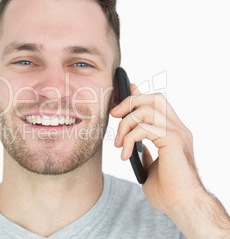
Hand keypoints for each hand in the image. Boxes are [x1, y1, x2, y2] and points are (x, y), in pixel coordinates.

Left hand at [111, 83, 199, 213]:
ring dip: (125, 125)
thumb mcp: (150, 166)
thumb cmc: (168, 191)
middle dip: (130, 102)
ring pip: (146, 110)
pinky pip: (145, 128)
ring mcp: (178, 133)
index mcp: (174, 132)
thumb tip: (135, 145)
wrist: (182, 206)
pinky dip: (129, 139)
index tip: (124, 90)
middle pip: (154, 98)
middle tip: (114, 116)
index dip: (139, 94)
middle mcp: (178, 129)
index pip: (157, 103)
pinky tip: (124, 154)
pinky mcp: (174, 140)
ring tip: (118, 144)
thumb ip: (145, 152)